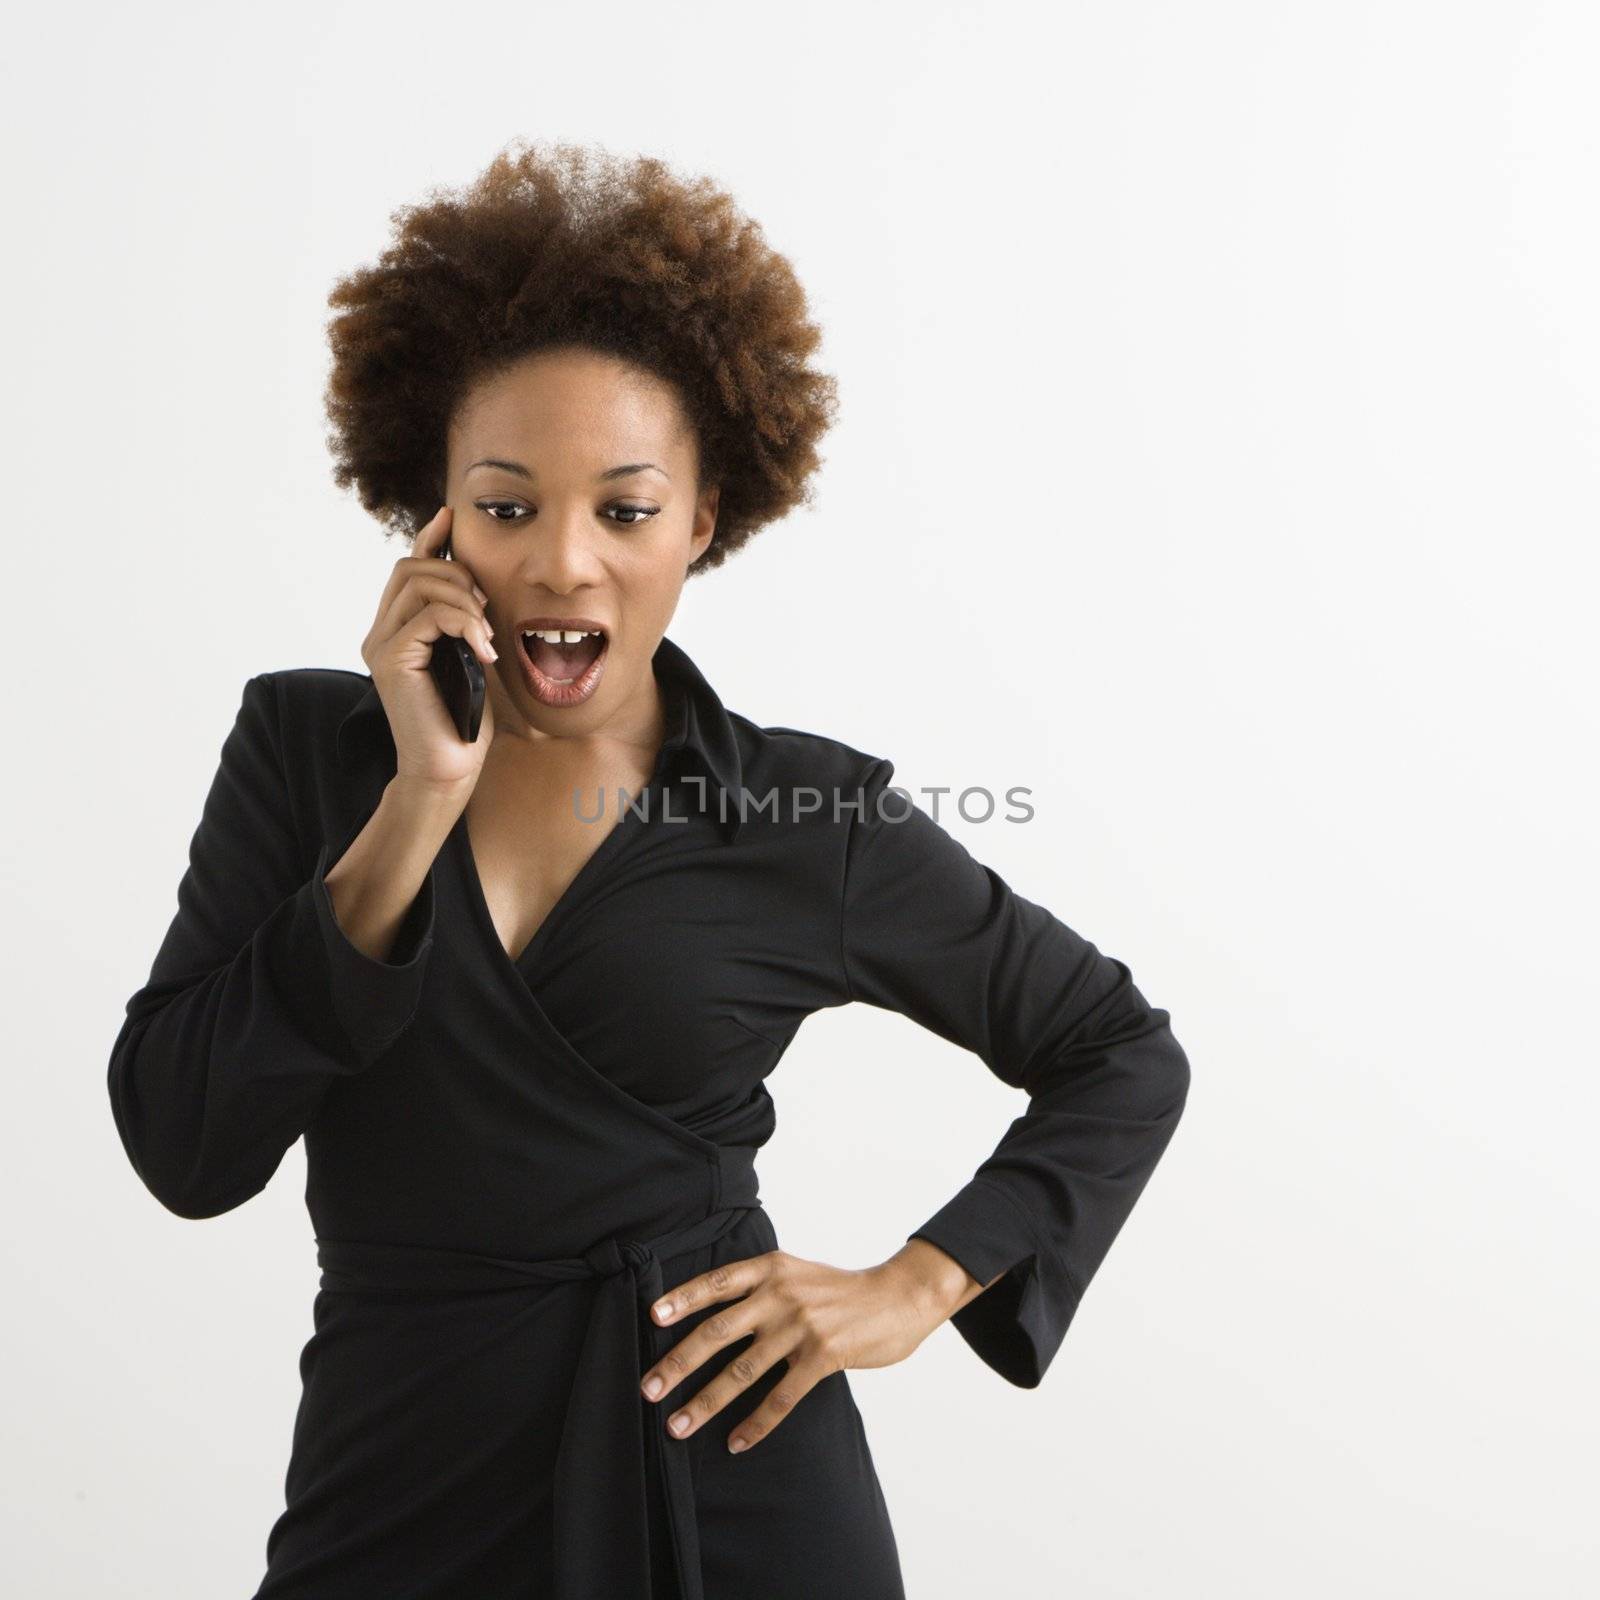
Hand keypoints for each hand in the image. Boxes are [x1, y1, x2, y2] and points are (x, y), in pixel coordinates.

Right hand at [362, 504, 497, 789]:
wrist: (449, 769)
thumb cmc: (465, 721)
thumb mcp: (471, 657)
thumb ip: (464, 622)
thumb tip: (476, 583)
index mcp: (396, 629)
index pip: (408, 567)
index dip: (430, 538)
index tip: (452, 517)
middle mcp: (380, 632)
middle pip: (410, 566)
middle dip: (456, 574)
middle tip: (485, 611)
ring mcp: (381, 645)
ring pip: (420, 583)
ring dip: (464, 601)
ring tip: (486, 636)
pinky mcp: (391, 659)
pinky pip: (430, 615)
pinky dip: (465, 624)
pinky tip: (484, 653)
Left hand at [639, 1243, 980, 1453]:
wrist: (898, 1296)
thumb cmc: (840, 1290)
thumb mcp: (797, 1273)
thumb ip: (761, 1286)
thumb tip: (713, 1314)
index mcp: (771, 1269)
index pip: (717, 1283)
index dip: (683, 1299)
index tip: (652, 1317)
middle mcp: (781, 1294)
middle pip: (717, 1332)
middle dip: (678, 1363)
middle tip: (648, 1389)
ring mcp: (801, 1326)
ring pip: (742, 1371)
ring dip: (706, 1403)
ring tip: (678, 1427)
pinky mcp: (823, 1356)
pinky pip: (781, 1397)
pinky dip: (755, 1424)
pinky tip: (735, 1442)